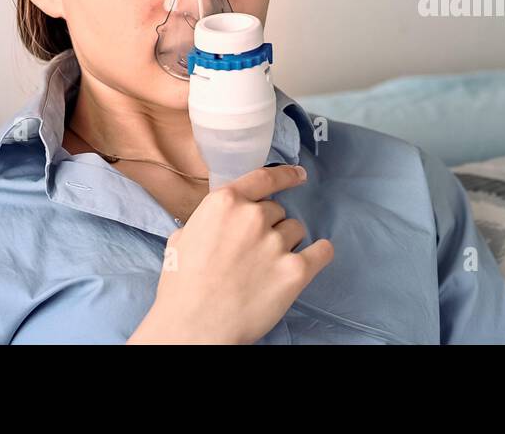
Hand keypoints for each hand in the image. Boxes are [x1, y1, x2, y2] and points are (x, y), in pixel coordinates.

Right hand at [128, 164, 333, 343]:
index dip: (285, 176)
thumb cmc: (182, 289)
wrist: (194, 328)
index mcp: (225, 204)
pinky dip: (319, 254)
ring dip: (287, 244)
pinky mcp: (296, 270)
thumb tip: (219, 222)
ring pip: (296, 231)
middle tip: (253, 254)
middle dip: (269, 228)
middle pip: (277, 211)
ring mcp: (276, 243)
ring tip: (266, 269)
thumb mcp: (182, 240)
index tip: (299, 176)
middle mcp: (253, 217)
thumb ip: (208, 222)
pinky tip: (311, 261)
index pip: (264, 178)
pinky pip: (322, 251)